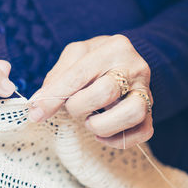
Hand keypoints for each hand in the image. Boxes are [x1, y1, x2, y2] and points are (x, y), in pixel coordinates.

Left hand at [28, 35, 153, 148]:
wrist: (124, 62)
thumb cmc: (93, 61)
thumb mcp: (73, 57)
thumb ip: (55, 79)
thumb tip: (37, 106)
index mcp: (113, 48)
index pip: (79, 75)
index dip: (54, 97)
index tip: (36, 114)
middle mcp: (134, 67)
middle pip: (105, 92)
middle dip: (79, 107)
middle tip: (73, 108)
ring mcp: (145, 90)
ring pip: (132, 113)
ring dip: (102, 125)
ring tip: (89, 122)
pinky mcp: (150, 111)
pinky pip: (143, 132)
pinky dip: (119, 140)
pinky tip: (102, 135)